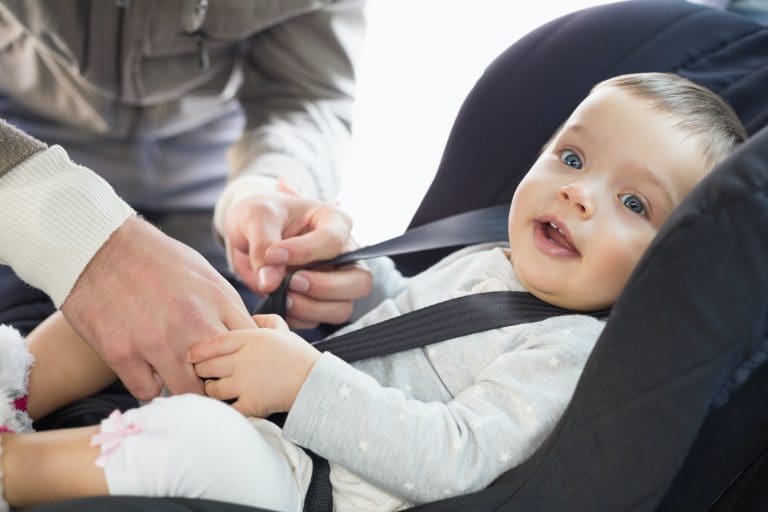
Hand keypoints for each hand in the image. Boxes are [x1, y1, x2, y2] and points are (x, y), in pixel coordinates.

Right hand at [61, 216, 254, 399]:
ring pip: (187, 392)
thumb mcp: (204, 273)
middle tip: (209, 380)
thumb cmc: (156, 258)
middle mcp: (192, 323)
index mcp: (218, 301)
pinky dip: (149, 385)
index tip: (237, 365)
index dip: (245, 360)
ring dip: (185, 388)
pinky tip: (147, 370)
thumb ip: (227, 307)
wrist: (99, 245)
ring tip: (179, 378)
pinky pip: (147, 391)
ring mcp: (157, 341)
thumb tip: (247, 335)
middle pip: (224, 375)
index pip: (250, 347)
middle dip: (219, 382)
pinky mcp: (122, 353)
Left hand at [188, 314, 320, 416]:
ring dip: (212, 390)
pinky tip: (225, 406)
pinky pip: (227, 409)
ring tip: (216, 389)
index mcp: (251, 338)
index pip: (213, 343)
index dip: (197, 350)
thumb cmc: (299, 356)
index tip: (190, 355)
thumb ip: (265, 321)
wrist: (316, 383)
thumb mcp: (283, 330)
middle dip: (201, 371)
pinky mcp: (251, 404)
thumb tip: (251, 319)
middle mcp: (245, 359)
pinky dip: (223, 409)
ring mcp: (246, 383)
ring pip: (213, 389)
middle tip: (202, 373)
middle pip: (207, 366)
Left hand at [223, 192, 371, 327]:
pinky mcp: (319, 302)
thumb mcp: (255, 217)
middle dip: (324, 288)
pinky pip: (318, 321)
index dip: (304, 252)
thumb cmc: (258, 216)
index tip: (272, 255)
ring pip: (342, 308)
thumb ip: (263, 245)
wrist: (246, 233)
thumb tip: (271, 282)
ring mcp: (334, 281)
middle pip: (359, 281)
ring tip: (281, 296)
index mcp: (335, 222)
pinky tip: (278, 303)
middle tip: (291, 282)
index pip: (333, 241)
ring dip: (310, 308)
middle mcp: (343, 254)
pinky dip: (297, 318)